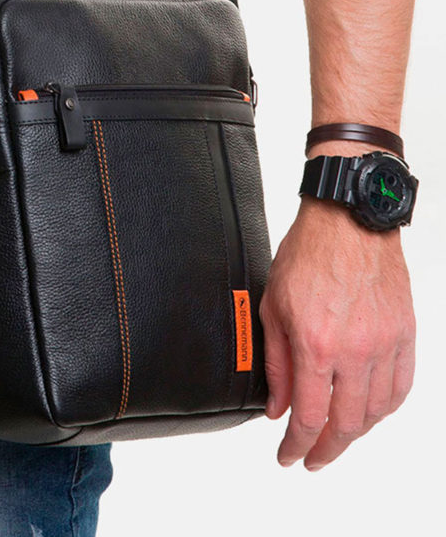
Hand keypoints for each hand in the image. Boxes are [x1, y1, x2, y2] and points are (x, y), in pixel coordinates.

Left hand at [259, 194, 415, 470]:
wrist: (348, 223)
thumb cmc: (308, 255)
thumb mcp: (272, 307)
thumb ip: (275, 363)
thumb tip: (276, 405)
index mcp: (316, 343)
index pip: (308, 416)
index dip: (296, 445)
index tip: (287, 455)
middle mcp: (355, 350)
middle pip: (346, 424)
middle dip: (326, 450)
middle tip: (312, 456)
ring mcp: (385, 344)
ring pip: (376, 412)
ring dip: (356, 433)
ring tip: (336, 437)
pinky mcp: (405, 334)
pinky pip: (400, 387)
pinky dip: (384, 409)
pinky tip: (368, 412)